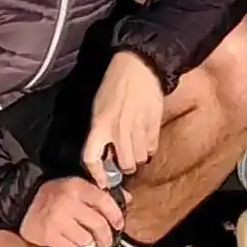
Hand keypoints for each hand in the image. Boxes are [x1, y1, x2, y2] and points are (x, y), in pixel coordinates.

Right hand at [18, 176, 126, 246]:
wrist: (23, 201)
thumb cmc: (55, 194)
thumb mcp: (77, 186)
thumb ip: (101, 193)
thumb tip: (127, 199)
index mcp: (77, 187)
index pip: (105, 202)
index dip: (116, 215)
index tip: (119, 224)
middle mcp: (68, 203)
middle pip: (99, 225)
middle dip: (106, 237)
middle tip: (106, 241)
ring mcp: (57, 220)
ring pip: (86, 240)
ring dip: (88, 243)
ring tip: (84, 240)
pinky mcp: (48, 236)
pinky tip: (70, 244)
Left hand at [86, 51, 169, 181]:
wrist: (139, 65)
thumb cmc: (115, 83)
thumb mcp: (99, 106)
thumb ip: (100, 131)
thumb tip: (104, 152)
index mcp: (100, 124)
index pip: (92, 158)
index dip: (97, 174)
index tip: (103, 181)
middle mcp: (118, 130)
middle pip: (123, 165)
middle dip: (123, 167)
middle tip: (123, 162)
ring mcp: (138, 128)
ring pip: (140, 160)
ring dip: (137, 158)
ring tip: (135, 149)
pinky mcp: (154, 125)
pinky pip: (152, 148)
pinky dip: (148, 149)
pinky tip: (145, 140)